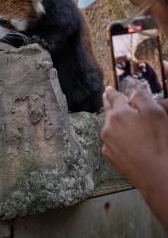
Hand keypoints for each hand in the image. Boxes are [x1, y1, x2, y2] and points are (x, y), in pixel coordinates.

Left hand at [102, 86, 167, 231]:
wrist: (158, 176)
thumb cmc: (159, 143)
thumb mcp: (156, 113)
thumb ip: (142, 98)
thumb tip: (133, 92)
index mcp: (118, 114)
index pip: (114, 98)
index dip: (112, 92)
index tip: (108, 88)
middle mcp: (108, 127)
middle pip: (109, 112)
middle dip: (109, 103)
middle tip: (106, 96)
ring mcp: (107, 143)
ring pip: (110, 127)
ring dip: (114, 123)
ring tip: (120, 120)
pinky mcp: (110, 157)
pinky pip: (112, 143)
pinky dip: (117, 139)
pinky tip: (126, 141)